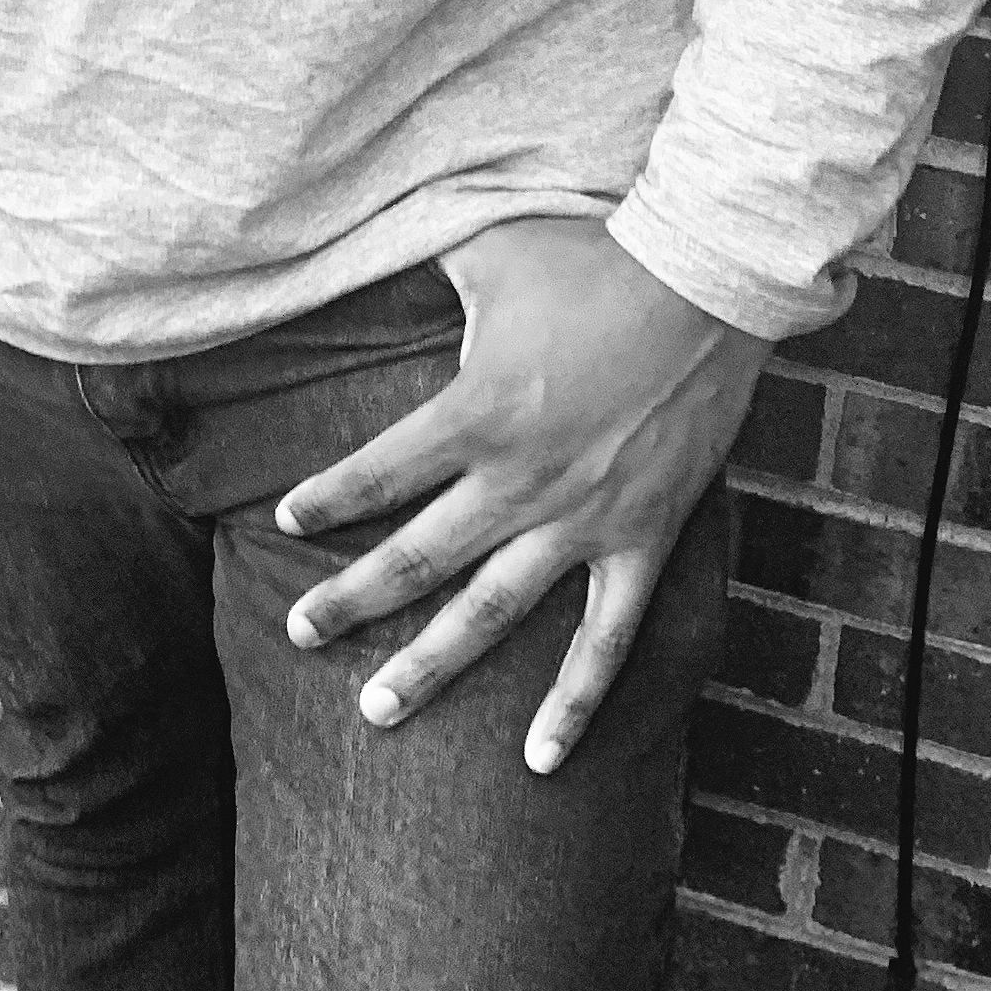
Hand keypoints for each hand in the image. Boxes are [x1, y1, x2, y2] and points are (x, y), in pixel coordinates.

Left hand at [273, 219, 767, 772]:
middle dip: (351, 599)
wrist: (702, 284)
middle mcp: (518, 481)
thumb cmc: (592, 258)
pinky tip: (541, 759)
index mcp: (475, 413)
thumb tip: (368, 232)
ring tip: (377, 710)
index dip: (328, 498)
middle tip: (299, 632)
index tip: (287, 521)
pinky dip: (574, 703)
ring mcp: (582, 522)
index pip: (379, 471)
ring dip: (431, 666)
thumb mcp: (490, 246)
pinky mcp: (641, 541)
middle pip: (416, 557)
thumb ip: (425, 256)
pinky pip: (605, 640)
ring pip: (491, 614)